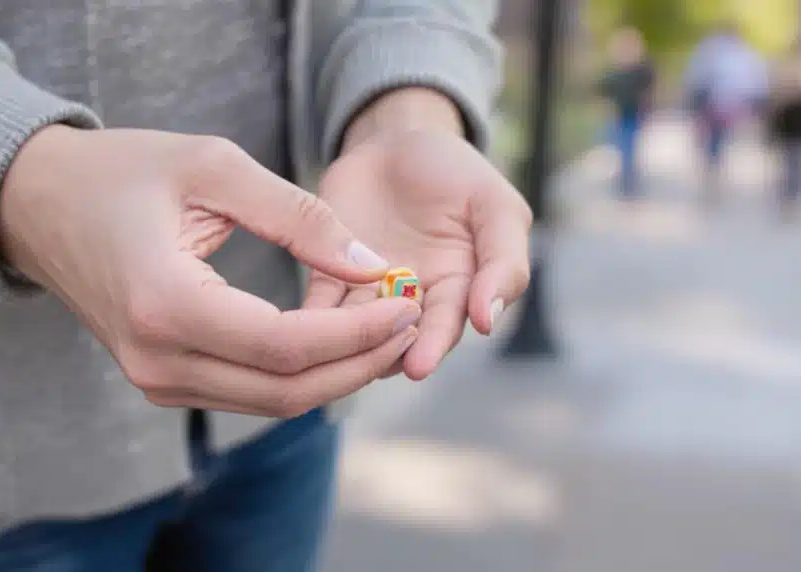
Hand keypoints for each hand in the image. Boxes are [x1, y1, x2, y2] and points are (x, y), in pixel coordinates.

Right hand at [0, 126, 421, 417]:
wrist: (39, 205)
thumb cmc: (123, 172)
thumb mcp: (215, 168)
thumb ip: (301, 218)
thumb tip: (373, 265)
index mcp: (164, 303)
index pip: (285, 347)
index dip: (357, 334)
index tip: (407, 302)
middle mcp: (157, 359)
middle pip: (287, 390)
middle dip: (360, 362)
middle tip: (411, 320)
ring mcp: (156, 380)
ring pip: (272, 401)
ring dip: (338, 373)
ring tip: (387, 328)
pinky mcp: (163, 380)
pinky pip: (249, 392)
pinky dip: (302, 373)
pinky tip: (339, 340)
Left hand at [304, 90, 531, 380]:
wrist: (400, 140)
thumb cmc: (457, 175)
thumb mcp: (496, 208)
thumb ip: (504, 261)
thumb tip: (488, 320)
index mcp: (457, 289)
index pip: (445, 324)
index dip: (433, 344)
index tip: (418, 365)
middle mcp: (412, 298)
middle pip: (397, 335)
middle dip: (385, 354)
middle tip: (370, 368)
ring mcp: (367, 288)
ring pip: (355, 325)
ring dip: (345, 340)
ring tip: (333, 353)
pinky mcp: (328, 272)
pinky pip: (318, 300)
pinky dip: (309, 316)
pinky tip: (296, 328)